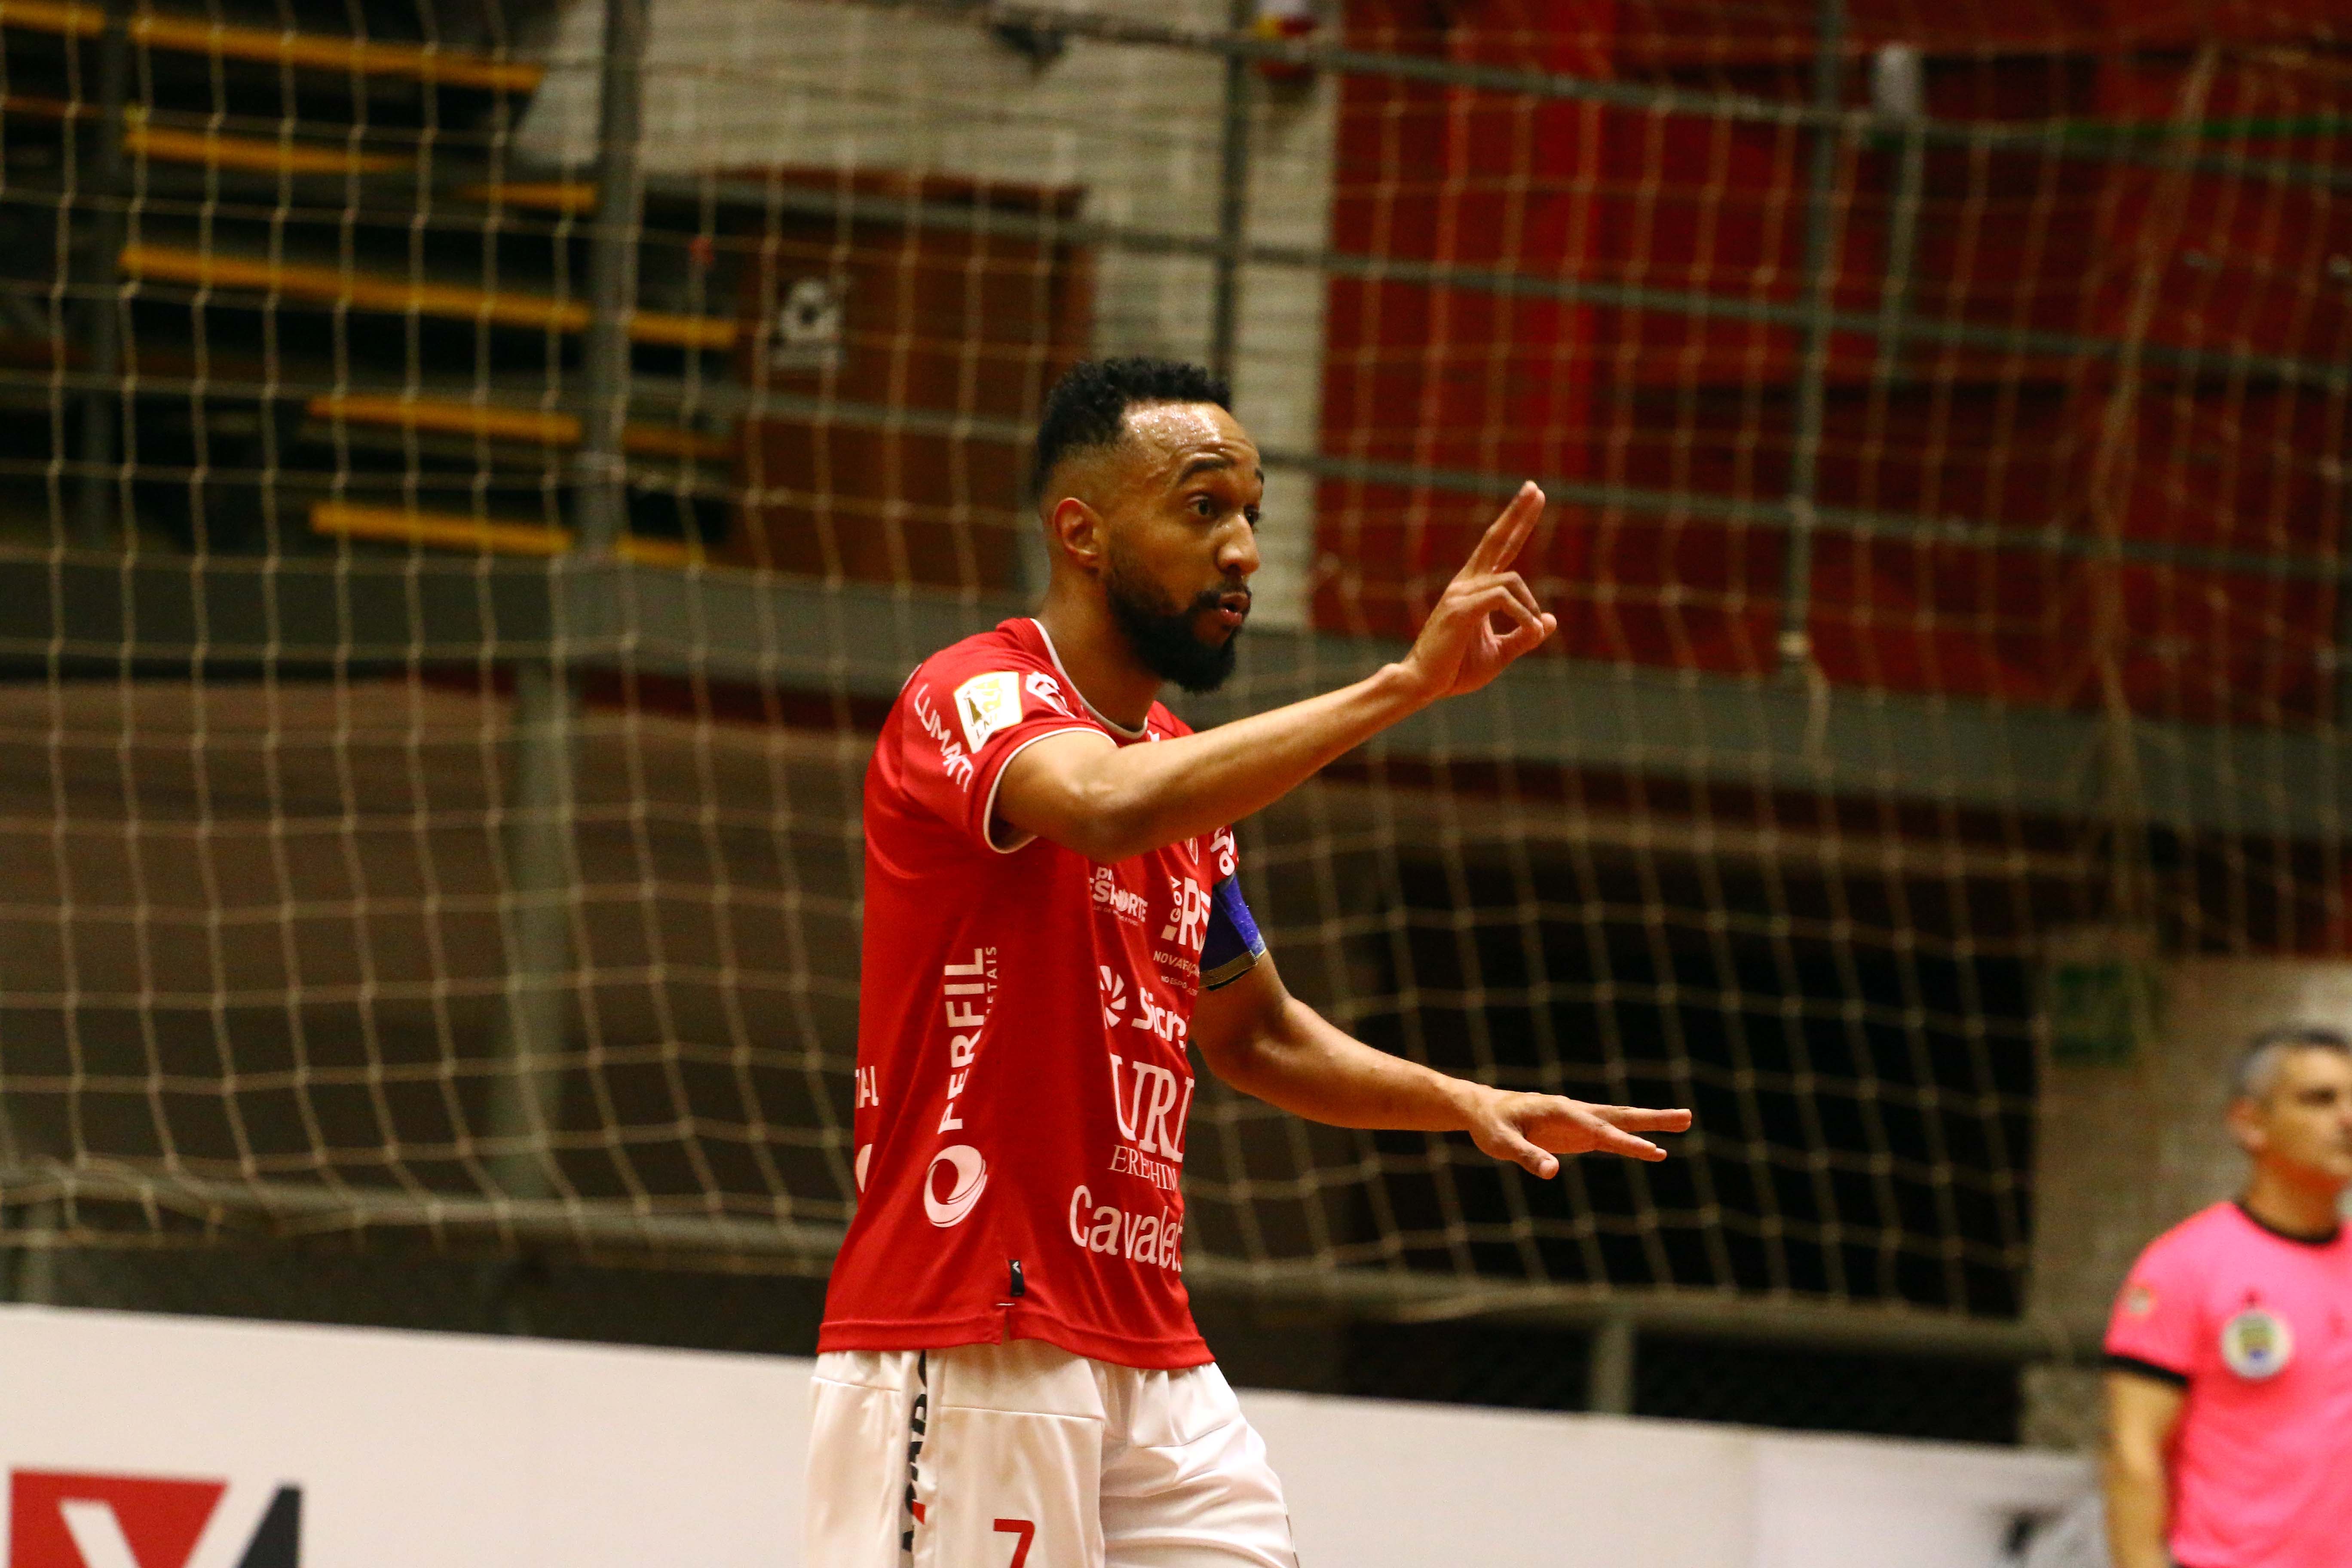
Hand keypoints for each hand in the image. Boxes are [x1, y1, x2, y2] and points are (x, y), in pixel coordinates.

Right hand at [1393, 482, 1557, 702]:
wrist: (1424, 685)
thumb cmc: (1456, 670)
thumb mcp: (1500, 653)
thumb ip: (1524, 636)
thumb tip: (1549, 621)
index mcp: (1473, 589)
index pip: (1500, 548)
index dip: (1517, 522)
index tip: (1533, 497)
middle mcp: (1465, 584)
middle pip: (1496, 540)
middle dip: (1517, 513)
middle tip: (1535, 488)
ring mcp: (1460, 593)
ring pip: (1511, 580)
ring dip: (1530, 606)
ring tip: (1533, 630)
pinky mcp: (1461, 608)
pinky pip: (1503, 598)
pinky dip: (1523, 614)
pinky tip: (1529, 629)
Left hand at [1465, 1088, 1691, 1177]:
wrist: (1484, 1110)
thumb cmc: (1491, 1126)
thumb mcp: (1502, 1143)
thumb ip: (1527, 1156)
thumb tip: (1552, 1172)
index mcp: (1560, 1111)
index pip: (1599, 1129)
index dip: (1627, 1142)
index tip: (1655, 1150)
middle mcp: (1575, 1112)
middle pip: (1620, 1116)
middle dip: (1653, 1119)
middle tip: (1687, 1117)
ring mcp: (1578, 1120)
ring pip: (1619, 1121)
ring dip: (1650, 1124)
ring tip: (1684, 1122)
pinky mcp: (1577, 1132)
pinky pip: (1609, 1136)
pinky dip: (1631, 1141)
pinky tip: (1653, 1148)